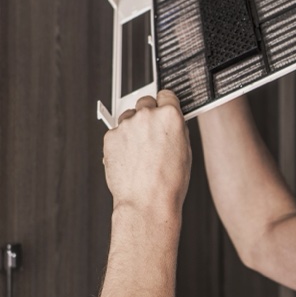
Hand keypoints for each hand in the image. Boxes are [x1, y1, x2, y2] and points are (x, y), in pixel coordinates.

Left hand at [102, 90, 191, 216]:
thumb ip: (176, 130)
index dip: (165, 104)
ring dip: (132, 128)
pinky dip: (120, 142)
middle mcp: (147, 116)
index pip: (166, 95)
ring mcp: (126, 125)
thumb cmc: (168, 183)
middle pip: (145, 102)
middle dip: (148, 115)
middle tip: (150, 134)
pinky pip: (116, 132)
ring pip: (128, 117)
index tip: (163, 108)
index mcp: (170, 116)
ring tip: (139, 152)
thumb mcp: (185, 151)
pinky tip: (128, 158)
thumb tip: (171, 123)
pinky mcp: (110, 136)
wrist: (147, 202)